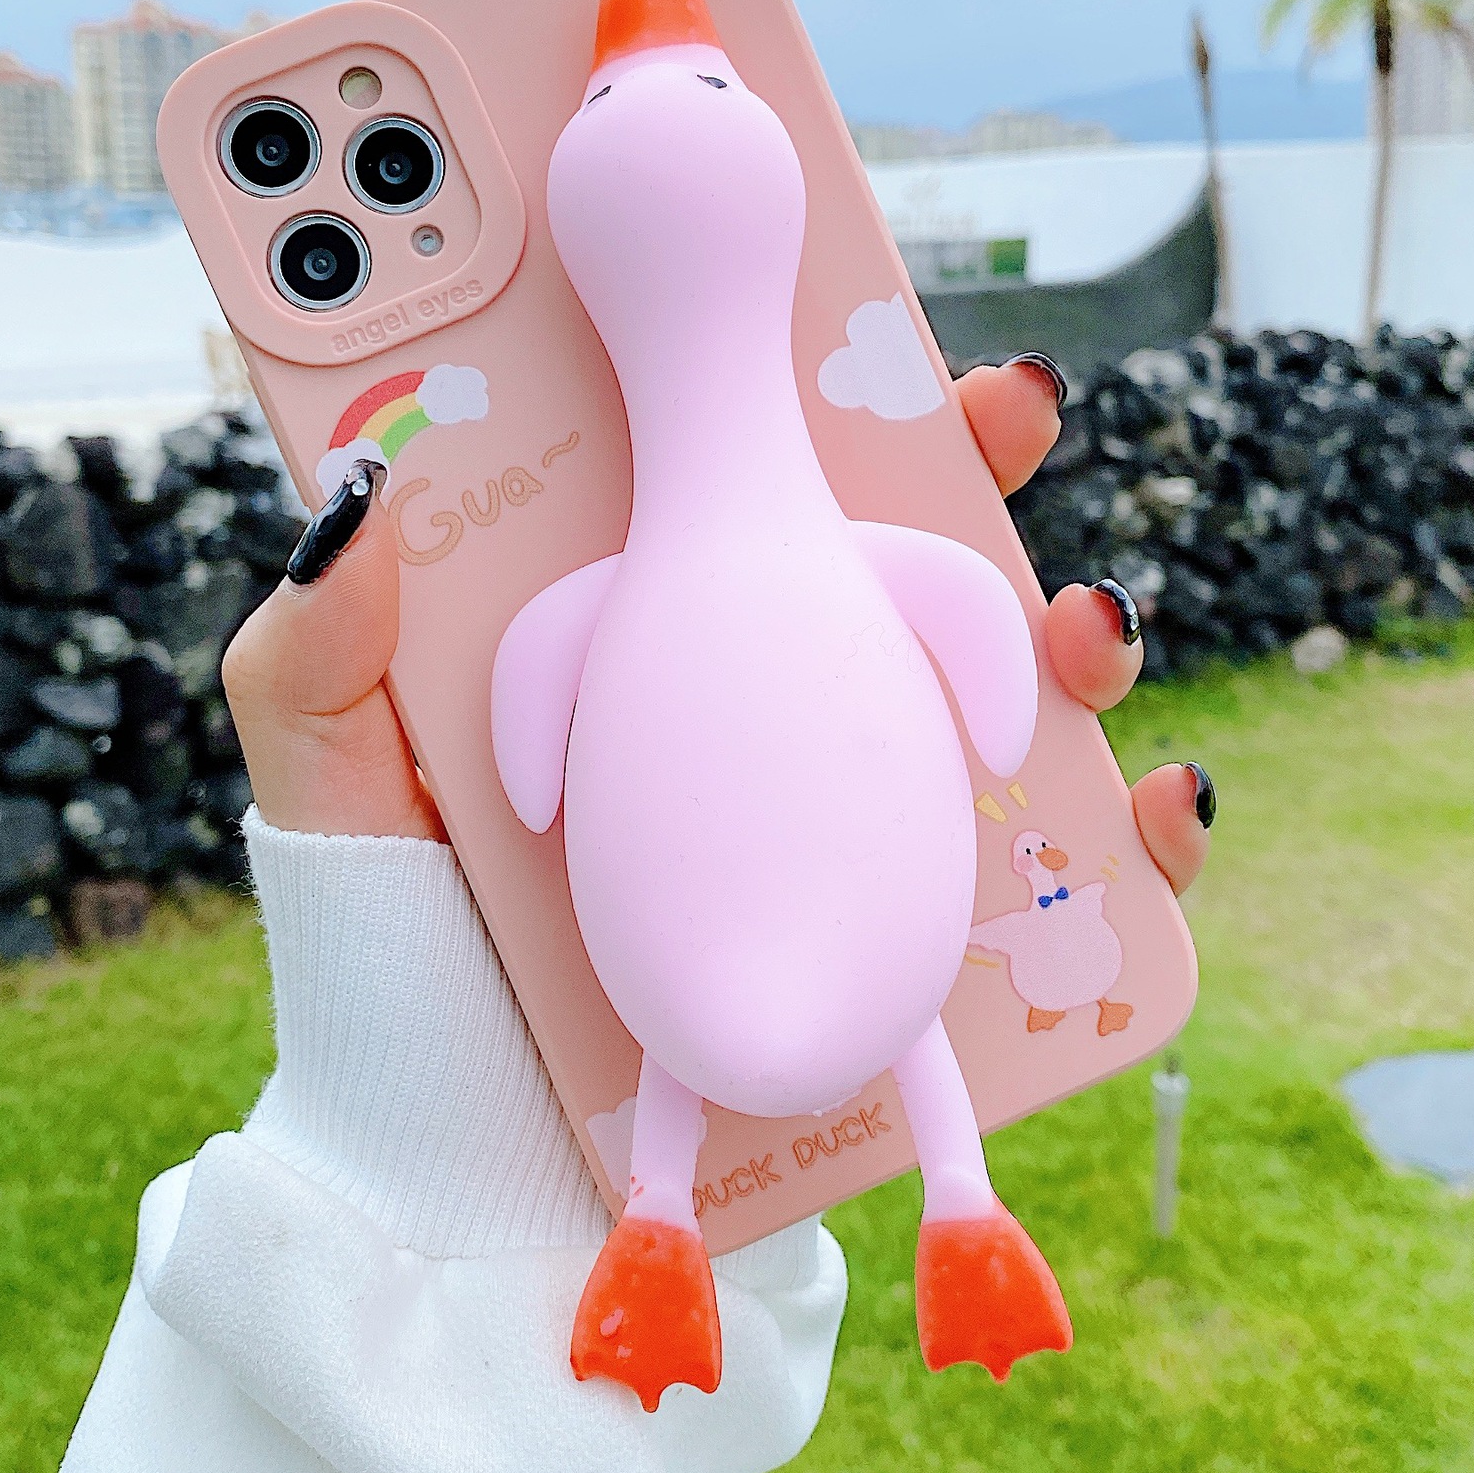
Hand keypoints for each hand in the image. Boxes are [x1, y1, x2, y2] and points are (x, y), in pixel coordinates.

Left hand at [222, 357, 1210, 892]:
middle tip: (1009, 416)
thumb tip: (362, 488)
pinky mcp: (899, 943)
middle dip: (976, 469)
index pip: (748, 476)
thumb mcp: (333, 775)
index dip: (821, 387)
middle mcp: (759, 701)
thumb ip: (321, 644)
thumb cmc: (397, 939)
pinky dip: (1125, 847)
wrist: (458, 1152)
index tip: (866, 320)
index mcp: (644, 626)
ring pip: (995, 696)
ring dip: (1075, 639)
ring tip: (1089, 630)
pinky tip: (1152, 816)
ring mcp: (837, 816)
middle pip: (897, 557)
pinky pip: (1044, 885)